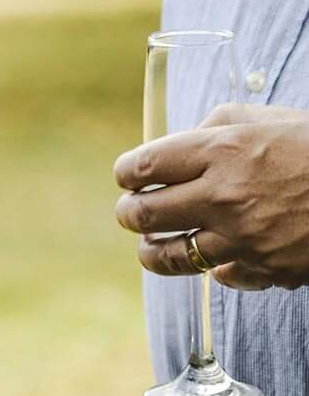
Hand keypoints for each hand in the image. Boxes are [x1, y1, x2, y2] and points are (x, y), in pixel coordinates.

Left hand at [115, 103, 308, 289]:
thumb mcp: (266, 119)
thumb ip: (213, 127)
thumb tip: (176, 145)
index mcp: (220, 150)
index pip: (142, 166)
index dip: (126, 174)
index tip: (128, 178)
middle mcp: (225, 196)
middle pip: (144, 214)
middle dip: (130, 213)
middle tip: (131, 212)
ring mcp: (245, 238)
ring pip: (171, 256)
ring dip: (154, 251)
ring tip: (151, 246)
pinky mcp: (268, 269)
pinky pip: (222, 276)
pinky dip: (216, 268)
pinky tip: (216, 257)